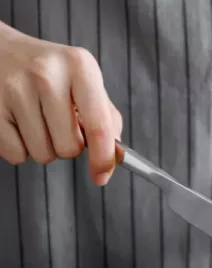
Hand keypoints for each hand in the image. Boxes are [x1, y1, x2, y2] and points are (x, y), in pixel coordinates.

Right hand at [0, 23, 121, 184]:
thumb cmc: (50, 73)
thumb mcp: (85, 83)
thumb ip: (107, 118)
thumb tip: (115, 157)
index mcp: (79, 66)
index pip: (99, 127)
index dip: (103, 159)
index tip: (102, 175)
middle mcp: (47, 74)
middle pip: (69, 148)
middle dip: (67, 146)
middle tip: (57, 123)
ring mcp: (14, 88)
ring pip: (43, 154)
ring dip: (43, 147)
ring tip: (36, 119)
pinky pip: (16, 154)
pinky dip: (19, 147)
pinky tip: (17, 122)